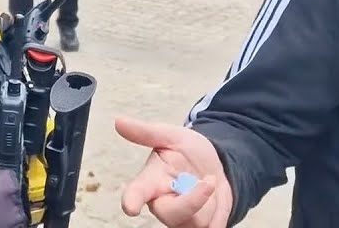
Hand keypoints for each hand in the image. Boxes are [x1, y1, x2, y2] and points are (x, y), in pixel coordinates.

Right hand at [115, 116, 232, 227]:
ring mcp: (180, 221)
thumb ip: (146, 133)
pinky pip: (214, 227)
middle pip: (171, 215)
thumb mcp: (171, 136)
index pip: (137, 192)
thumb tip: (119, 121)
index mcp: (150, 181)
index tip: (130, 207)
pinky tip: (213, 201)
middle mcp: (161, 205)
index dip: (132, 200)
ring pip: (197, 222)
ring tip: (205, 185)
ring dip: (210, 202)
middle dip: (193, 200)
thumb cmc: (187, 151)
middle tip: (209, 181)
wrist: (216, 164)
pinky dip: (219, 212)